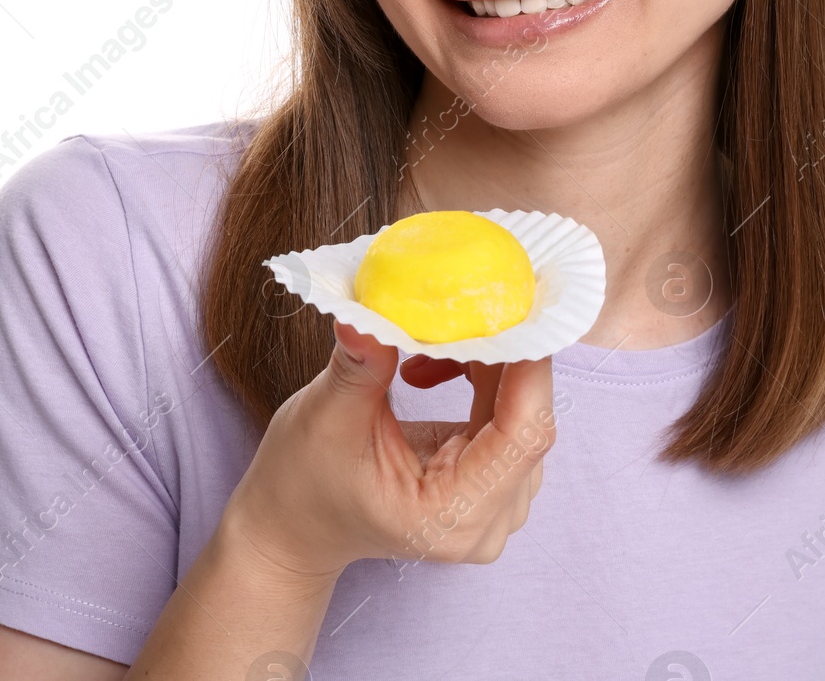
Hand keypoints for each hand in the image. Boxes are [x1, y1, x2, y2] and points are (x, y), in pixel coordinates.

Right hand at [221, 319, 557, 580]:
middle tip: (469, 300)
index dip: (530, 367)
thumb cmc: (302, 483)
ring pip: (519, 410)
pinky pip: (505, 414)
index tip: (513, 306)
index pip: (523, 435)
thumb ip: (359, 367)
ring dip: (484, 362)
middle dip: (502, 353)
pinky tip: (432, 364)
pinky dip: (478, 376)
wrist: (294, 524)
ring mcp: (494, 502)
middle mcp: (487, 518)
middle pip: (526, 418)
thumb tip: (369, 310)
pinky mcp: (489, 478)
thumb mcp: (325, 420)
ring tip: (429, 343)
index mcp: (451, 516)